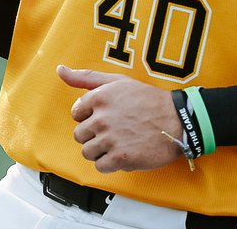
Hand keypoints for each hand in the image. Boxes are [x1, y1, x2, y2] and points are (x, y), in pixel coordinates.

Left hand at [57, 65, 183, 172]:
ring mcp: (110, 139)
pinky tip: (123, 152)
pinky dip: (109, 163)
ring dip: (100, 150)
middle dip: (93, 134)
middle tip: (113, 131)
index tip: (105, 116)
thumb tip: (60, 70)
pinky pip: (100, 166)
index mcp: (99, 97)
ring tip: (118, 142)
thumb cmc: (147, 99)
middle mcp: (102, 118)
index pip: (76, 113)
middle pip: (79, 135)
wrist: (177, 121)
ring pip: (87, 152)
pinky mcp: (120, 158)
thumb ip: (86, 77)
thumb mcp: (118, 81)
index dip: (90, 116)